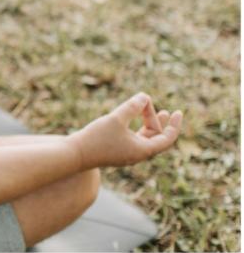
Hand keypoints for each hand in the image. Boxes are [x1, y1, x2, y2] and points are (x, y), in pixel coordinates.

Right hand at [66, 92, 182, 169]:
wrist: (75, 155)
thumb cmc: (97, 138)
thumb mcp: (116, 119)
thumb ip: (131, 107)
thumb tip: (145, 97)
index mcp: (143, 150)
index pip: (167, 138)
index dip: (174, 125)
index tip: (178, 112)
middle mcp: (137, 154)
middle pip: (155, 137)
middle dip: (156, 120)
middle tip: (152, 104)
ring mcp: (126, 154)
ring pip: (143, 138)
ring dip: (147, 123)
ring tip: (148, 110)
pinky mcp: (115, 152)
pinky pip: (132, 139)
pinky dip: (135, 127)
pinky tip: (128, 119)